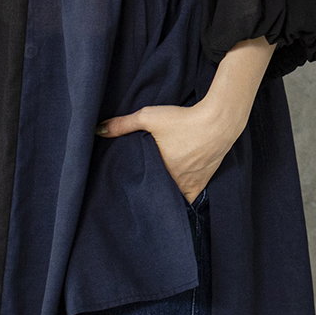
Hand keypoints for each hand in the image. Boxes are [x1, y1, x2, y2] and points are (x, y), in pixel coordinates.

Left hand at [94, 102, 242, 202]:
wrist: (218, 122)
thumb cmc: (183, 120)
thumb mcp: (149, 117)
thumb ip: (123, 124)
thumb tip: (98, 130)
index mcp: (159, 172)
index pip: (142, 187)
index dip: (134, 187)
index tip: (126, 188)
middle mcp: (175, 184)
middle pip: (157, 192)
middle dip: (148, 191)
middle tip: (139, 188)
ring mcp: (191, 185)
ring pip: (173, 196)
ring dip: (165, 194)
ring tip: (155, 191)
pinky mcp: (203, 182)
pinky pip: (190, 197)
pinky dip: (183, 197)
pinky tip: (176, 194)